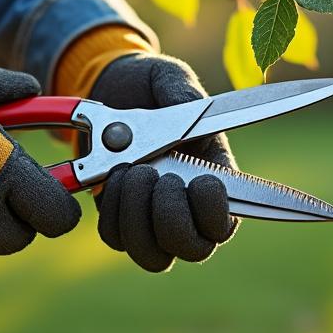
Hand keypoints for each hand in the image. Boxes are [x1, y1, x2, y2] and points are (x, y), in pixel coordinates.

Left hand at [87, 53, 239, 271]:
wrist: (106, 88)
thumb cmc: (148, 85)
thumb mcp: (167, 77)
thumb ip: (182, 95)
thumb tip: (195, 132)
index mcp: (213, 177)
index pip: (226, 222)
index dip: (218, 216)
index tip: (202, 182)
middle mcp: (187, 208)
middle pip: (193, 249)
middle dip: (170, 215)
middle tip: (152, 173)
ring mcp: (152, 220)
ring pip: (152, 254)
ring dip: (135, 215)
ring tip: (127, 172)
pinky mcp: (119, 221)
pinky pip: (115, 238)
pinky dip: (111, 210)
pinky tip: (109, 177)